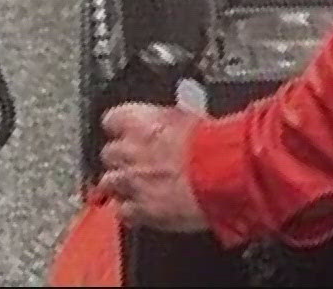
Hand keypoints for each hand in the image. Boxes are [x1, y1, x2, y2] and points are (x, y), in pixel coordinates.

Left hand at [97, 103, 208, 232]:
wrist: (223, 175)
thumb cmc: (214, 145)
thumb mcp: (190, 120)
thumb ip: (168, 124)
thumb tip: (169, 126)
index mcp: (139, 122)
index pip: (112, 120)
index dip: (122, 129)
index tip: (129, 133)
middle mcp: (129, 150)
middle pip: (109, 153)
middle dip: (121, 160)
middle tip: (138, 164)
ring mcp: (131, 182)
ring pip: (108, 184)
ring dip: (122, 186)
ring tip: (141, 188)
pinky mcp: (139, 210)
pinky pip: (123, 212)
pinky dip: (131, 212)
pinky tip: (145, 210)